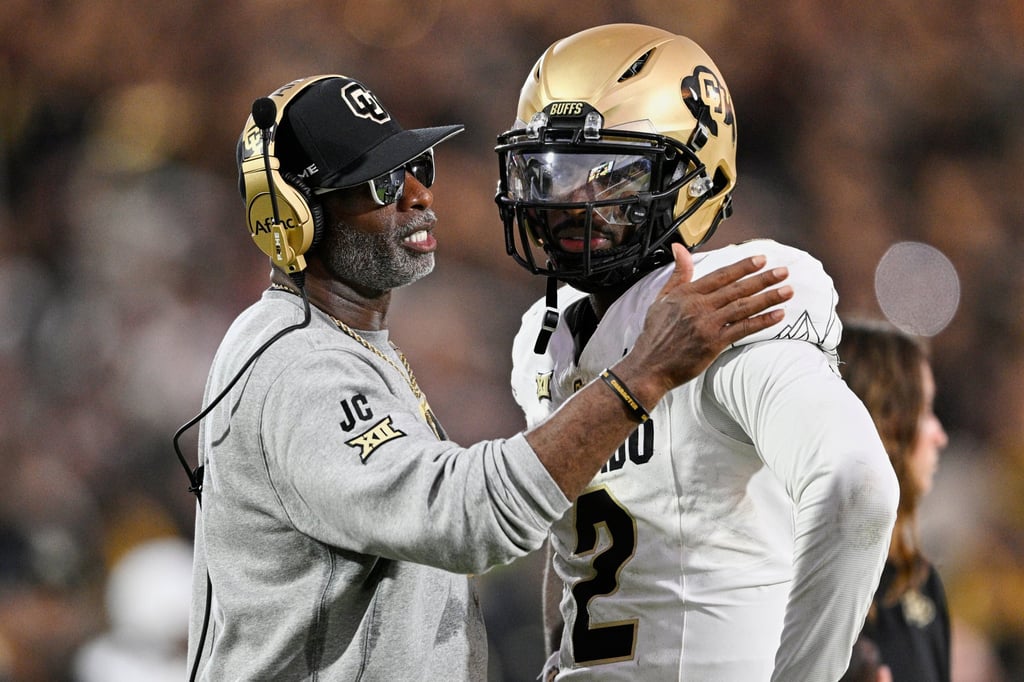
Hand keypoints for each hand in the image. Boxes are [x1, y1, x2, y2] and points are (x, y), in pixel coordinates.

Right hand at [618, 243, 792, 396]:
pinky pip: (743, 329)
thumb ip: (677, 274)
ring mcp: (708, 325)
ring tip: (788, 291)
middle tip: (783, 272)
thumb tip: (679, 248)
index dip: (743, 267)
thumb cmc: (655, 335)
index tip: (761, 259)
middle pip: (737, 289)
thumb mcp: (661, 299)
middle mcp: (699, 307)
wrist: (649, 366)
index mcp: (687, 294)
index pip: (720, 275)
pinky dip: (762, 321)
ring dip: (768, 298)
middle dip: (763, 279)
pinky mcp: (714, 343)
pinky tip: (778, 315)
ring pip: (743, 307)